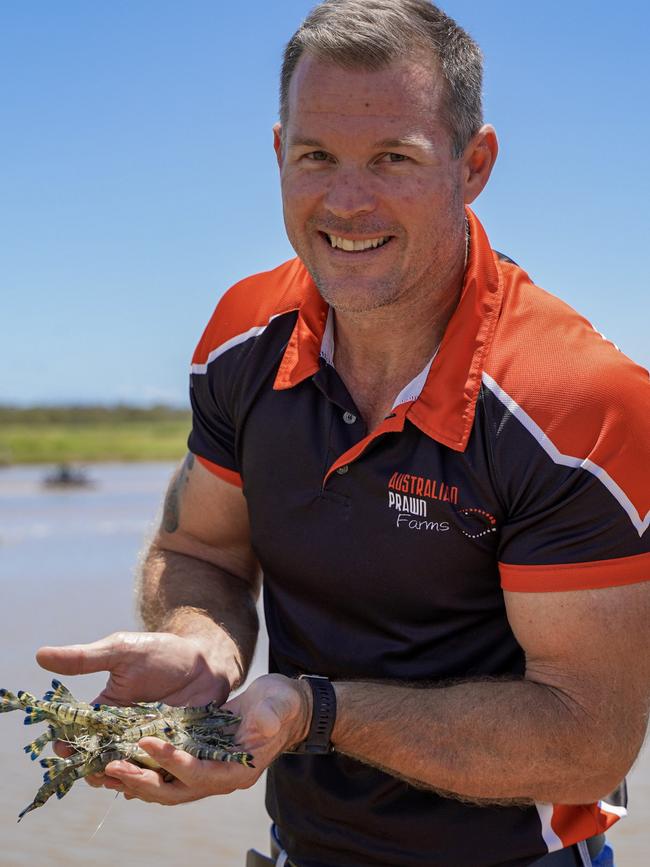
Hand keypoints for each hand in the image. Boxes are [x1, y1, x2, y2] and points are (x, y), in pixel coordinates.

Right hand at [36, 631, 233, 787]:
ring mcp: (149, 744)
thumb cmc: (162, 652)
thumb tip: (39, 655)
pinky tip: (146, 785)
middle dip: (94, 770)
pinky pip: (159, 771)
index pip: (81, 733)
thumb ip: (85, 659)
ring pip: (128, 770)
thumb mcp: (121, 652)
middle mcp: (124, 732)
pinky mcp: (174, 752)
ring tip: (119, 780)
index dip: (70, 743)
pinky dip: (150, 779)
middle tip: (95, 773)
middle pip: (101, 759)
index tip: (63, 749)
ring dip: (121, 778)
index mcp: (106, 711)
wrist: (206, 659)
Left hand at [102, 674, 310, 803]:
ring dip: (134, 781)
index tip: (147, 741)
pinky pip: (164, 773)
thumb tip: (263, 724)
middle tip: (112, 767)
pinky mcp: (196, 759)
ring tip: (104, 771)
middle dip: (141, 781)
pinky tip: (119, 762)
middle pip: (173, 791)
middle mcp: (218, 779)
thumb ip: (270, 716)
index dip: (172, 761)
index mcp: (238, 771)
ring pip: (164, 787)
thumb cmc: (281, 705)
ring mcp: (205, 772)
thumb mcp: (278, 705)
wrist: (281, 707)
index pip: (199, 773)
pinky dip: (142, 769)